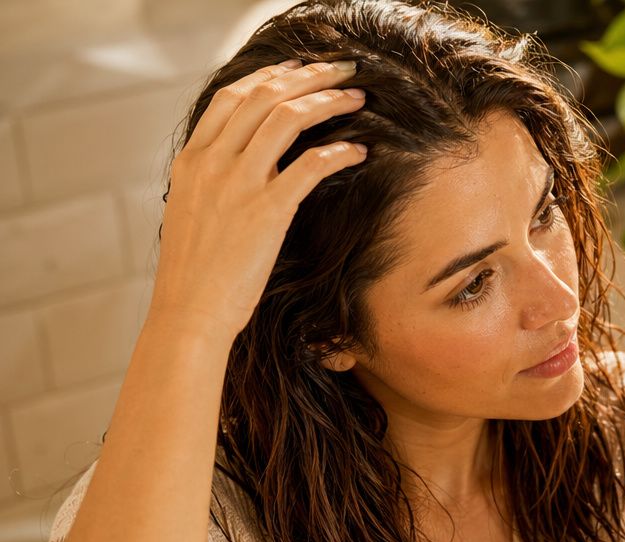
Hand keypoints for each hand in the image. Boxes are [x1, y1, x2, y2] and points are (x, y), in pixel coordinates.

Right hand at [148, 58, 368, 341]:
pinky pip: (310, 165)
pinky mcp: (266, 211)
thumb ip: (210, 182)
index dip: (269, 76)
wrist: (189, 313)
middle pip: (264, 96)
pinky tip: (359, 152)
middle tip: (342, 71)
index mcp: (191, 161)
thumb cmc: (195, 274)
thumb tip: (237, 167)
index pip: (231, 97)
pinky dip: (339, 152)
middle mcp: (212, 163)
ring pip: (287, 118)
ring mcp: (238, 185)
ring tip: (357, 98)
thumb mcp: (190, 214)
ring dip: (328, 102)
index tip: (298, 68)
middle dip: (308, 76)